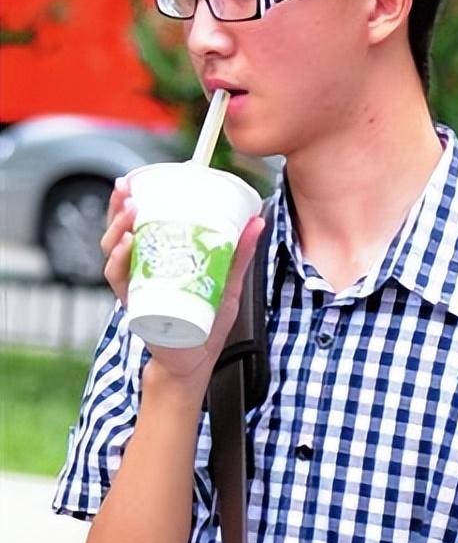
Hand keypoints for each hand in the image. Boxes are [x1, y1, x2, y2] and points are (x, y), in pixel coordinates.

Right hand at [101, 174, 264, 385]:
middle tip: (127, 192)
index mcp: (157, 258)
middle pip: (119, 232)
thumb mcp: (227, 282)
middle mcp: (140, 269)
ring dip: (117, 229)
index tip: (132, 181)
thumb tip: (258, 220)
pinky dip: (120, 262)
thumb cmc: (208, 322)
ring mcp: (136, 286)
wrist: (196, 362)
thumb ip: (239, 254)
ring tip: (130, 214)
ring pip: (114, 252)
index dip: (128, 201)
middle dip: (117, 209)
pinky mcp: (135, 305)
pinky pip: (120, 280)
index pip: (136, 223)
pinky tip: (128, 247)